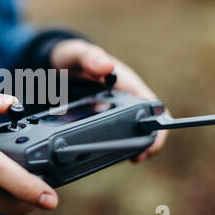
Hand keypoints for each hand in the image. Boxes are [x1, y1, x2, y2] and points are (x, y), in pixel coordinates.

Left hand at [50, 39, 167, 161]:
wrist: (55, 63)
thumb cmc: (73, 57)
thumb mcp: (77, 55)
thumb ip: (89, 58)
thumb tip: (106, 66)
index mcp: (127, 84)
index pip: (154, 108)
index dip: (158, 129)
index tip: (149, 146)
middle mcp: (124, 98)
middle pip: (146, 124)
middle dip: (145, 143)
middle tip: (134, 158)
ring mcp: (112, 109)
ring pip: (129, 132)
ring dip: (127, 145)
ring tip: (115, 157)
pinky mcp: (98, 117)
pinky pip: (109, 133)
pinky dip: (108, 144)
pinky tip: (98, 152)